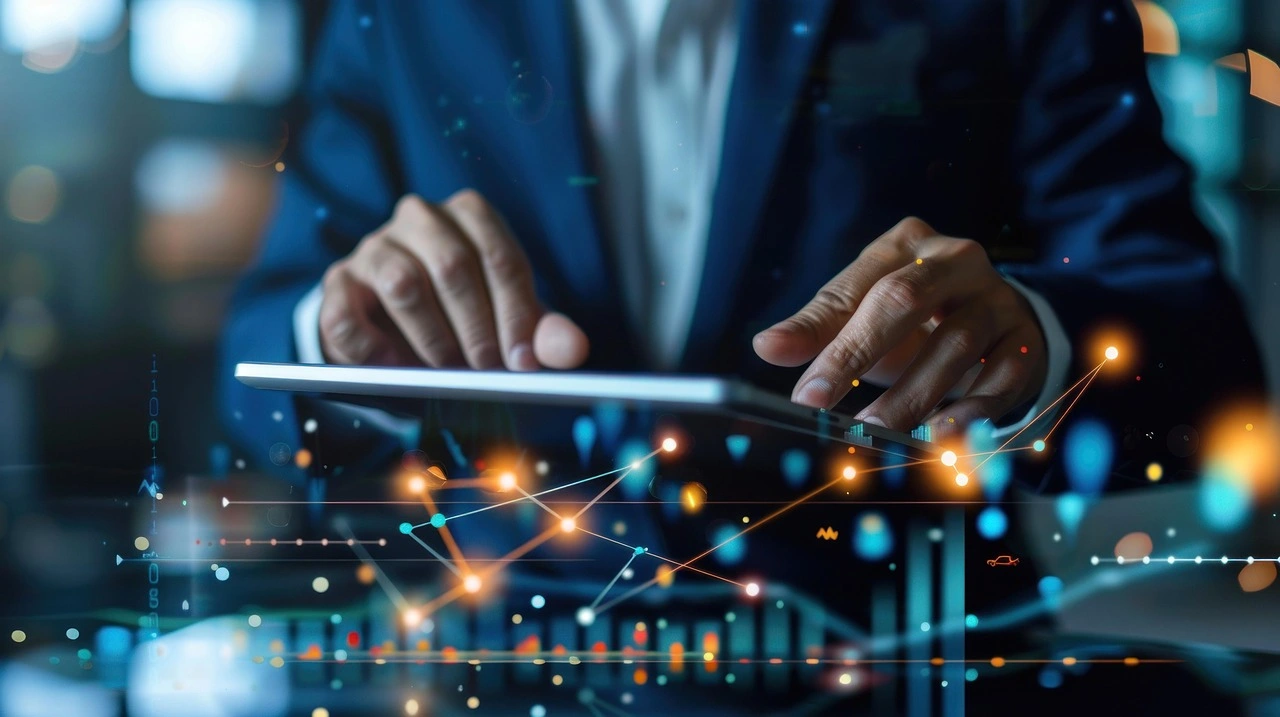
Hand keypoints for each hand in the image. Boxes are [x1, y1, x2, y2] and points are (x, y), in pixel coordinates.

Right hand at [319, 190, 588, 369]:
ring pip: (402, 283)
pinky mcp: (337, 282)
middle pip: (453, 265)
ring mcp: (374, 247)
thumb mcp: (508, 319)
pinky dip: (375, 349)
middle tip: (486, 372)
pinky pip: (349, 315)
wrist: (393, 320)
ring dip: (430, 338)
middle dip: (475, 327)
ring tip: (445, 373)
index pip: (500, 257)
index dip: (516, 314)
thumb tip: (574, 351)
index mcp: (469, 215)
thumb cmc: (463, 313)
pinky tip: (396, 368)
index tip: (523, 363)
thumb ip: (541, 333)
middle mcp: (419, 218)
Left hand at [753, 217, 1046, 435]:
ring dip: (913, 395)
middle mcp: (956, 261)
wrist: (996, 320)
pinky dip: (970, 411)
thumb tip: (768, 345)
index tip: (805, 393)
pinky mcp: (1024, 339)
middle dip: (860, 354)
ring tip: (878, 433)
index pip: (857, 288)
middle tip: (828, 408)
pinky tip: (940, 437)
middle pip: (905, 299)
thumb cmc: (914, 317)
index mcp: (906, 245)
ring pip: (955, 342)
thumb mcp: (863, 312)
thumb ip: (817, 328)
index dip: (826, 340)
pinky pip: (1000, 375)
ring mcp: (996, 298)